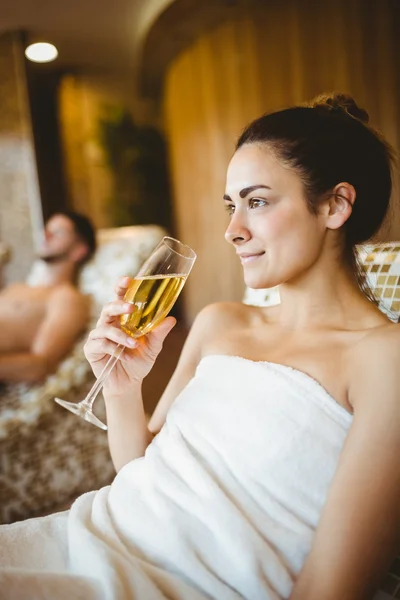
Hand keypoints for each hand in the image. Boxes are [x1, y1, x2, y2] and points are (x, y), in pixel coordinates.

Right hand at [84, 276, 175, 394]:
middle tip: (132, 307)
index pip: (119, 298)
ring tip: (134, 343)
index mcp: (122, 318)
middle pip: (108, 307)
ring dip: (120, 335)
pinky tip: (124, 356)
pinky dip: (113, 349)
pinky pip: (100, 344)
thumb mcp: (153, 347)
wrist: (128, 384)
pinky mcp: (91, 349)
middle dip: (119, 305)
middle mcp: (108, 324)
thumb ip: (159, 332)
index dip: (121, 287)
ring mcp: (98, 336)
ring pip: (104, 327)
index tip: (128, 279)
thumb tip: (171, 319)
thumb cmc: (138, 361)